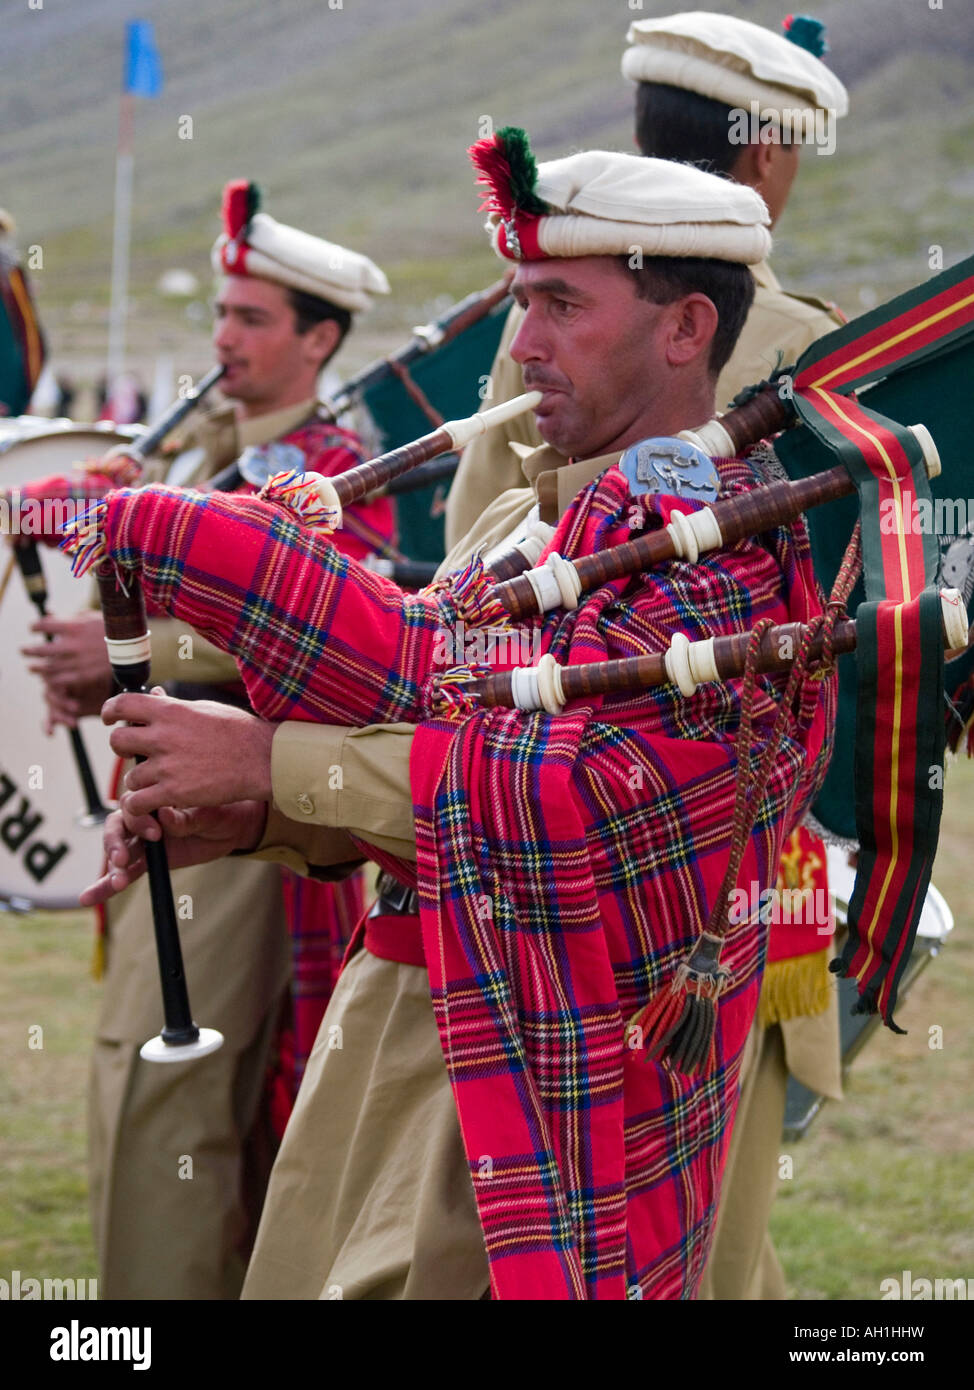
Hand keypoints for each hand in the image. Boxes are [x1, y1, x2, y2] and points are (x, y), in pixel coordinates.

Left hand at [20, 610, 113, 729]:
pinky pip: (61, 681)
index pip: (44, 626)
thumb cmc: (115, 630)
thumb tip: (51, 617)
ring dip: (37, 668)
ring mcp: (78, 662)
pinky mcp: (84, 676)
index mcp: (74, 627)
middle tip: (24, 651)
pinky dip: (52, 681)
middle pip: (41, 649)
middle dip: (29, 650)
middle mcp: (73, 645)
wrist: (136, 649)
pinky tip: (49, 679)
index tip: (33, 628)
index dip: (35, 626)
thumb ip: (71, 618)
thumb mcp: (93, 617)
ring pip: (48, 668)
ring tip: (33, 667)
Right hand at [80, 799, 268, 906]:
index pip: (132, 806)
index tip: (156, 833)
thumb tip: (165, 815)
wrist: (232, 826)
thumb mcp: (208, 812)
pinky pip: (124, 873)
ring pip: (118, 852)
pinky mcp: (147, 861)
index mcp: (154, 799)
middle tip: (124, 859)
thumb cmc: (220, 810)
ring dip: (113, 867)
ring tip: (118, 882)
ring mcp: (142, 841)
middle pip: (117, 828)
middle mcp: (143, 818)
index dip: (139, 820)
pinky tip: (87, 898)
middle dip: (116, 844)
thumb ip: (186, 817)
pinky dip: (104, 886)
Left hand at [103, 690, 275, 812]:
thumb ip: (173, 706)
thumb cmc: (239, 731)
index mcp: (169, 711)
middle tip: (135, 754)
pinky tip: (148, 806)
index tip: (111, 719)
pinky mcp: (173, 792)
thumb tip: (153, 695)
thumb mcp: (204, 708)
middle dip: (122, 749)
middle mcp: (162, 736)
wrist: (261, 759)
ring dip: (139, 781)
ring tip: (156, 783)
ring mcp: (166, 765)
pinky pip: (137, 803)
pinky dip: (138, 807)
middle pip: (117, 742)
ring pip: (130, 777)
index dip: (110, 711)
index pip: (122, 704)